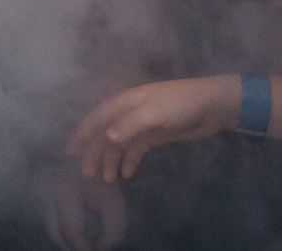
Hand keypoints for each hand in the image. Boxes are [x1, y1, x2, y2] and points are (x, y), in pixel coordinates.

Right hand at [39, 169, 128, 250]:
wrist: (84, 149)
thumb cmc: (100, 175)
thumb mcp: (113, 200)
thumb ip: (113, 229)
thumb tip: (100, 249)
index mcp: (64, 189)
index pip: (70, 231)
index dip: (85, 248)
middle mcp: (43, 190)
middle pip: (55, 233)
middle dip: (74, 247)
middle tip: (89, 249)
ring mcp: (36, 191)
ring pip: (48, 228)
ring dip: (66, 240)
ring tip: (83, 243)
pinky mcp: (34, 193)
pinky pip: (47, 219)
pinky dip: (60, 228)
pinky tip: (75, 229)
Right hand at [68, 75, 239, 181]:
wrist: (211, 107)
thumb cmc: (181, 104)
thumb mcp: (156, 112)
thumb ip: (131, 124)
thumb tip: (107, 137)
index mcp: (125, 103)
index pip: (97, 118)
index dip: (82, 133)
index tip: (70, 151)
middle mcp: (129, 114)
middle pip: (105, 134)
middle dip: (95, 153)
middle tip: (87, 174)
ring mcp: (142, 126)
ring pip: (119, 145)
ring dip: (110, 160)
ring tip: (106, 180)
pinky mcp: (154, 136)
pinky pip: (136, 151)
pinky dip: (129, 162)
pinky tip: (126, 174)